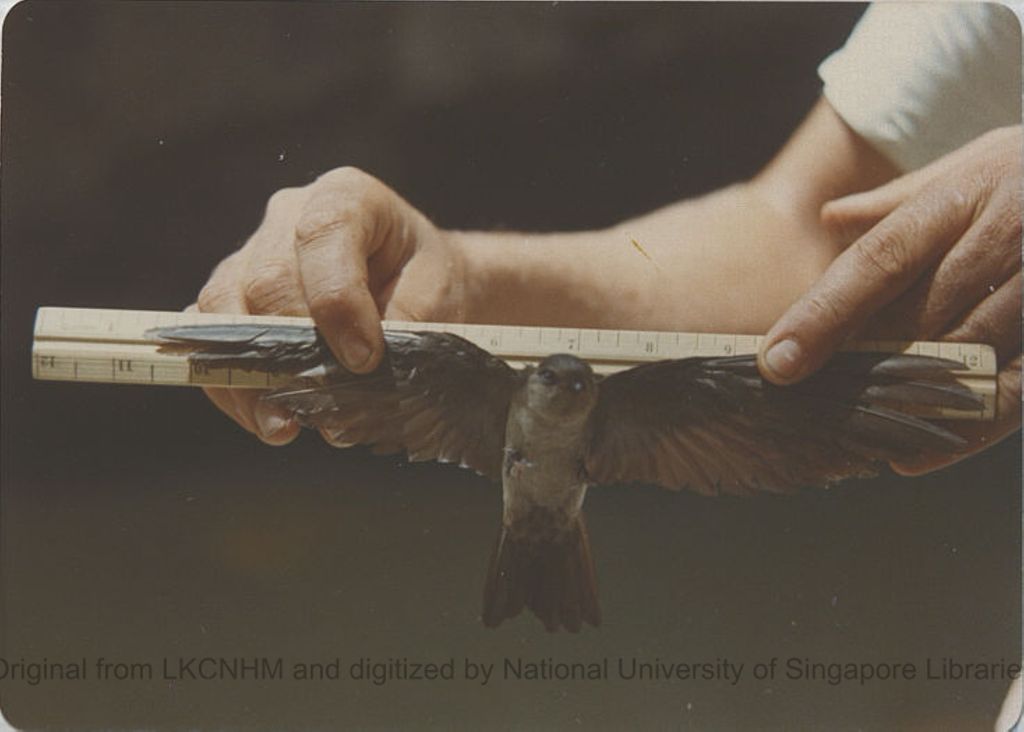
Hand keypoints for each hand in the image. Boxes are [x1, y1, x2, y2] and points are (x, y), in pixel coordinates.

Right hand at [193, 166, 466, 444]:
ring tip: (284, 427)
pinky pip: (208, 336)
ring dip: (250, 375)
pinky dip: (229, 382)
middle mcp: (288, 216)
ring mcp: (252, 253)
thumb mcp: (436, 298)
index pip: (323, 236)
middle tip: (324, 409)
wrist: (420, 286)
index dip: (336, 302)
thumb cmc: (429, 283)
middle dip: (291, 351)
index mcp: (346, 197)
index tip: (363, 359)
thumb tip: (354, 381)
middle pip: (267, 278)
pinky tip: (262, 418)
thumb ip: (402, 330)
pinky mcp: (233, 295)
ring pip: (223, 307)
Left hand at [758, 126, 1021, 472]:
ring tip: (852, 429)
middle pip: (918, 314)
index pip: (879, 260)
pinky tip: (917, 453)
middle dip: (859, 363)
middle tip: (807, 400)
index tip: (776, 361)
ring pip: (968, 354)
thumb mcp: (972, 165)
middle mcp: (1010, 233)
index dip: (823, 314)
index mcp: (968, 192)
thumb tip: (829, 220)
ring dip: (906, 396)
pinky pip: (1018, 388)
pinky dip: (967, 426)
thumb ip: (900, 200)